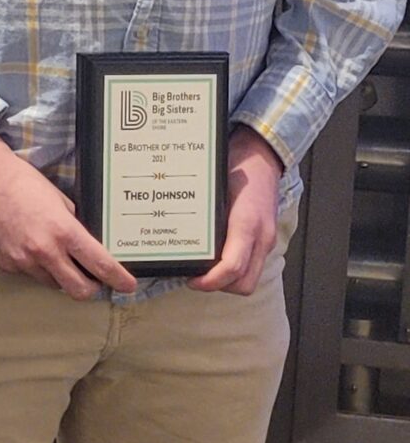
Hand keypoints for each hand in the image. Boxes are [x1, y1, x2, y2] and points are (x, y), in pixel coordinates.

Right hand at [0, 130, 137, 299]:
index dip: (118, 279)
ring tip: (51, 252)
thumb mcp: (59, 200)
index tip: (128, 285)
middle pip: (78, 290)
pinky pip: (28, 274)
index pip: (100, 265)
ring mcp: (22, 261)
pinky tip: (25, 244)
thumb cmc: (23, 182)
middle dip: (90, 288)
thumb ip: (73, 226)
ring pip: (52, 283)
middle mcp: (44, 251)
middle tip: (92, 280)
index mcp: (64, 231)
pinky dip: (33, 265)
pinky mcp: (4, 264)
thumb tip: (86, 245)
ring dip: (59, 275)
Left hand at [190, 127, 281, 295]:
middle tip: (195, 277)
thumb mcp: (214, 187)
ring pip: (250, 278)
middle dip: (219, 286)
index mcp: (247, 224)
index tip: (191, 280)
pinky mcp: (266, 239)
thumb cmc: (236, 167)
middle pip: (244, 283)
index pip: (232, 267)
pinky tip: (217, 259)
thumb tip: (174, 234)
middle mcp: (261, 236)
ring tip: (205, 270)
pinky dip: (236, 270)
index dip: (210, 282)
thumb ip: (202, 213)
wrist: (262, 156)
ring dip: (228, 281)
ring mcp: (267, 240)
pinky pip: (253, 265)